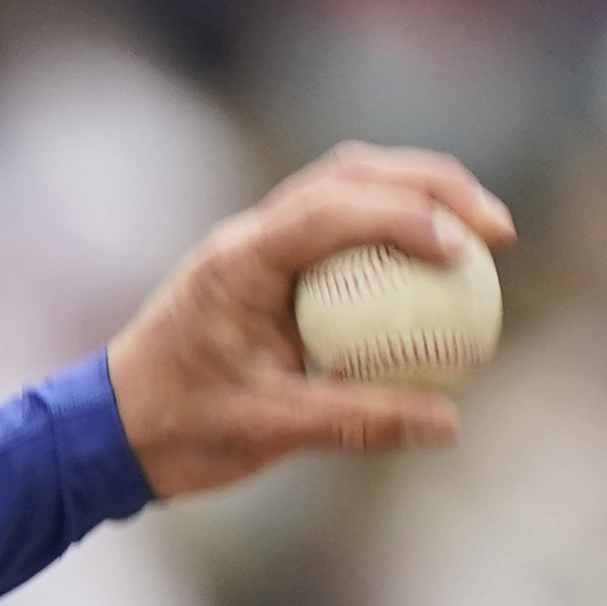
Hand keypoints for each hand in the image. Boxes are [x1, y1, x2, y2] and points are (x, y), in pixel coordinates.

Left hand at [107, 143, 514, 500]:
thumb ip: (355, 421)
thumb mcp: (266, 430)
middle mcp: (248, 239)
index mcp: (237, 264)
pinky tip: (438, 270)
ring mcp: (258, 248)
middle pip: (352, 174)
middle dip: (432, 186)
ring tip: (480, 237)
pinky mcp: (271, 269)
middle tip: (496, 231)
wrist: (110, 431)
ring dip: (418, 197)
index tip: (464, 252)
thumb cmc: (175, 428)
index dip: (406, 219)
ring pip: (348, 189)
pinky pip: (342, 232)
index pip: (331, 210)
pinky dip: (394, 234)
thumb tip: (448, 423)